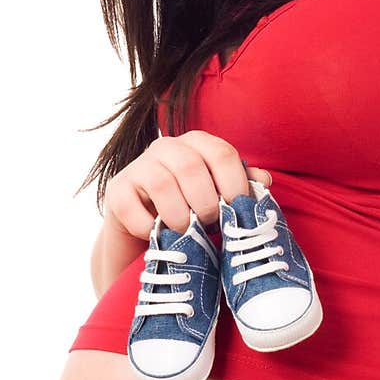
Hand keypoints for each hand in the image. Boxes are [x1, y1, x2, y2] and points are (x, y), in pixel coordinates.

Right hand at [103, 130, 271, 239]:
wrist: (148, 233)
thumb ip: (242, 186)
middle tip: (210, 226)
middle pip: (191, 167)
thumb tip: (263, 181)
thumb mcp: (220, 197)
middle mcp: (167, 147)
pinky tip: (158, 236)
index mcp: (198, 143)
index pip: (222, 153)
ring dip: (179, 216)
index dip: (234, 184)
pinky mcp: (116, 189)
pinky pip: (132, 207)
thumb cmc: (193, 211)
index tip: (238, 212)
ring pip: (162, 184)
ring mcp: (138, 166)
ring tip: (187, 232)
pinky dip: (148, 227)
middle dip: (206, 203)